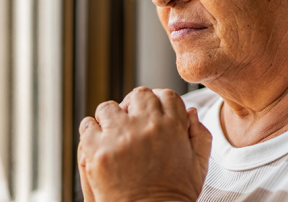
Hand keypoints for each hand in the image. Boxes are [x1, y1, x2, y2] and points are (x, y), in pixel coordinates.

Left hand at [78, 87, 211, 201]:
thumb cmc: (173, 196)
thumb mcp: (198, 167)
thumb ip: (200, 136)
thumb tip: (191, 111)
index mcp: (173, 126)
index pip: (165, 95)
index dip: (158, 104)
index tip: (152, 116)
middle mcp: (147, 126)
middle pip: (138, 96)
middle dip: (136, 108)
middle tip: (132, 127)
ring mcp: (120, 136)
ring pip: (109, 108)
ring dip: (110, 120)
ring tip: (114, 138)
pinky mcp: (97, 150)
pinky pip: (88, 125)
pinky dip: (91, 134)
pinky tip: (100, 147)